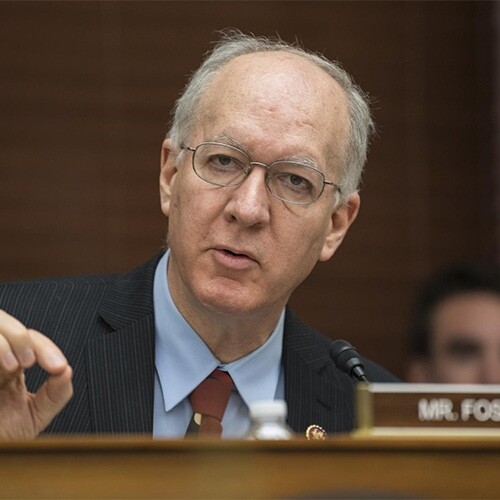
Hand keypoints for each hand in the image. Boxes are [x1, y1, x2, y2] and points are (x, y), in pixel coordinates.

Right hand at [0, 310, 72, 438]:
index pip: (30, 340)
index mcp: (9, 365)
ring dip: (3, 343)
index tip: (58, 368)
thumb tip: (68, 371)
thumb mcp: (33, 418)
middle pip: (3, 322)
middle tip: (29, 362)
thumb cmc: (1, 438)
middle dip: (20, 337)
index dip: (47, 349)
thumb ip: (55, 395)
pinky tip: (0, 371)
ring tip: (13, 367)